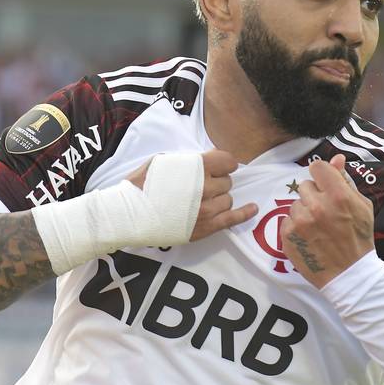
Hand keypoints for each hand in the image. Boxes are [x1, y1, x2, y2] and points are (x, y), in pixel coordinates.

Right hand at [127, 150, 257, 241]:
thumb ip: (191, 159)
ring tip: (201, 201)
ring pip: (228, 200)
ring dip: (218, 199)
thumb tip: (211, 157)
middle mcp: (207, 187)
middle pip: (227, 183)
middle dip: (217, 183)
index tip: (214, 169)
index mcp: (198, 167)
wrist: (130, 214)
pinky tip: (253, 208)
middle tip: (200, 187)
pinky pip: (233, 219)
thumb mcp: (164, 161)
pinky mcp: (206, 227)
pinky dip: (245, 213)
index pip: (228, 161)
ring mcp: (208, 209)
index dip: (222, 164)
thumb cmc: (142, 184)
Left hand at [281, 154, 374, 287]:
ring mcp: (300, 222)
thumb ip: (345, 181)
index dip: (322, 175)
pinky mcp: (287, 236)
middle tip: (325, 213)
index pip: (317, 167)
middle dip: (313, 195)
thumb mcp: (361, 206)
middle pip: (304, 185)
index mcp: (338, 195)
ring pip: (295, 204)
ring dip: (304, 212)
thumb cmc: (358, 238)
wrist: (349, 274)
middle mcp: (317, 206)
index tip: (325, 186)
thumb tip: (336, 158)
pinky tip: (309, 237)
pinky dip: (296, 227)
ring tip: (318, 228)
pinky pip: (287, 220)